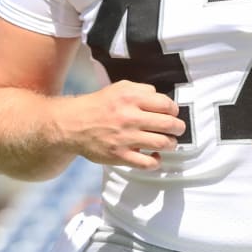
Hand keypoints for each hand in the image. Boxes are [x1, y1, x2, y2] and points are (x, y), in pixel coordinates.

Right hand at [63, 80, 186, 170]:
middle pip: (168, 124)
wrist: (73, 124)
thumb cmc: (99, 105)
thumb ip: (142, 90)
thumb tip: (162, 99)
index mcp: (131, 98)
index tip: (172, 114)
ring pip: (162, 143)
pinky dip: (156, 161)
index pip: (166, 104)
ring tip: (169, 142)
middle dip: (178, 128)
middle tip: (178, 129)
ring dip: (171, 144)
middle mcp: (129, 117)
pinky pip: (147, 163)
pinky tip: (155, 157)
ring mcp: (125, 138)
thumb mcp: (119, 88)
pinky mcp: (119, 156)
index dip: (174, 110)